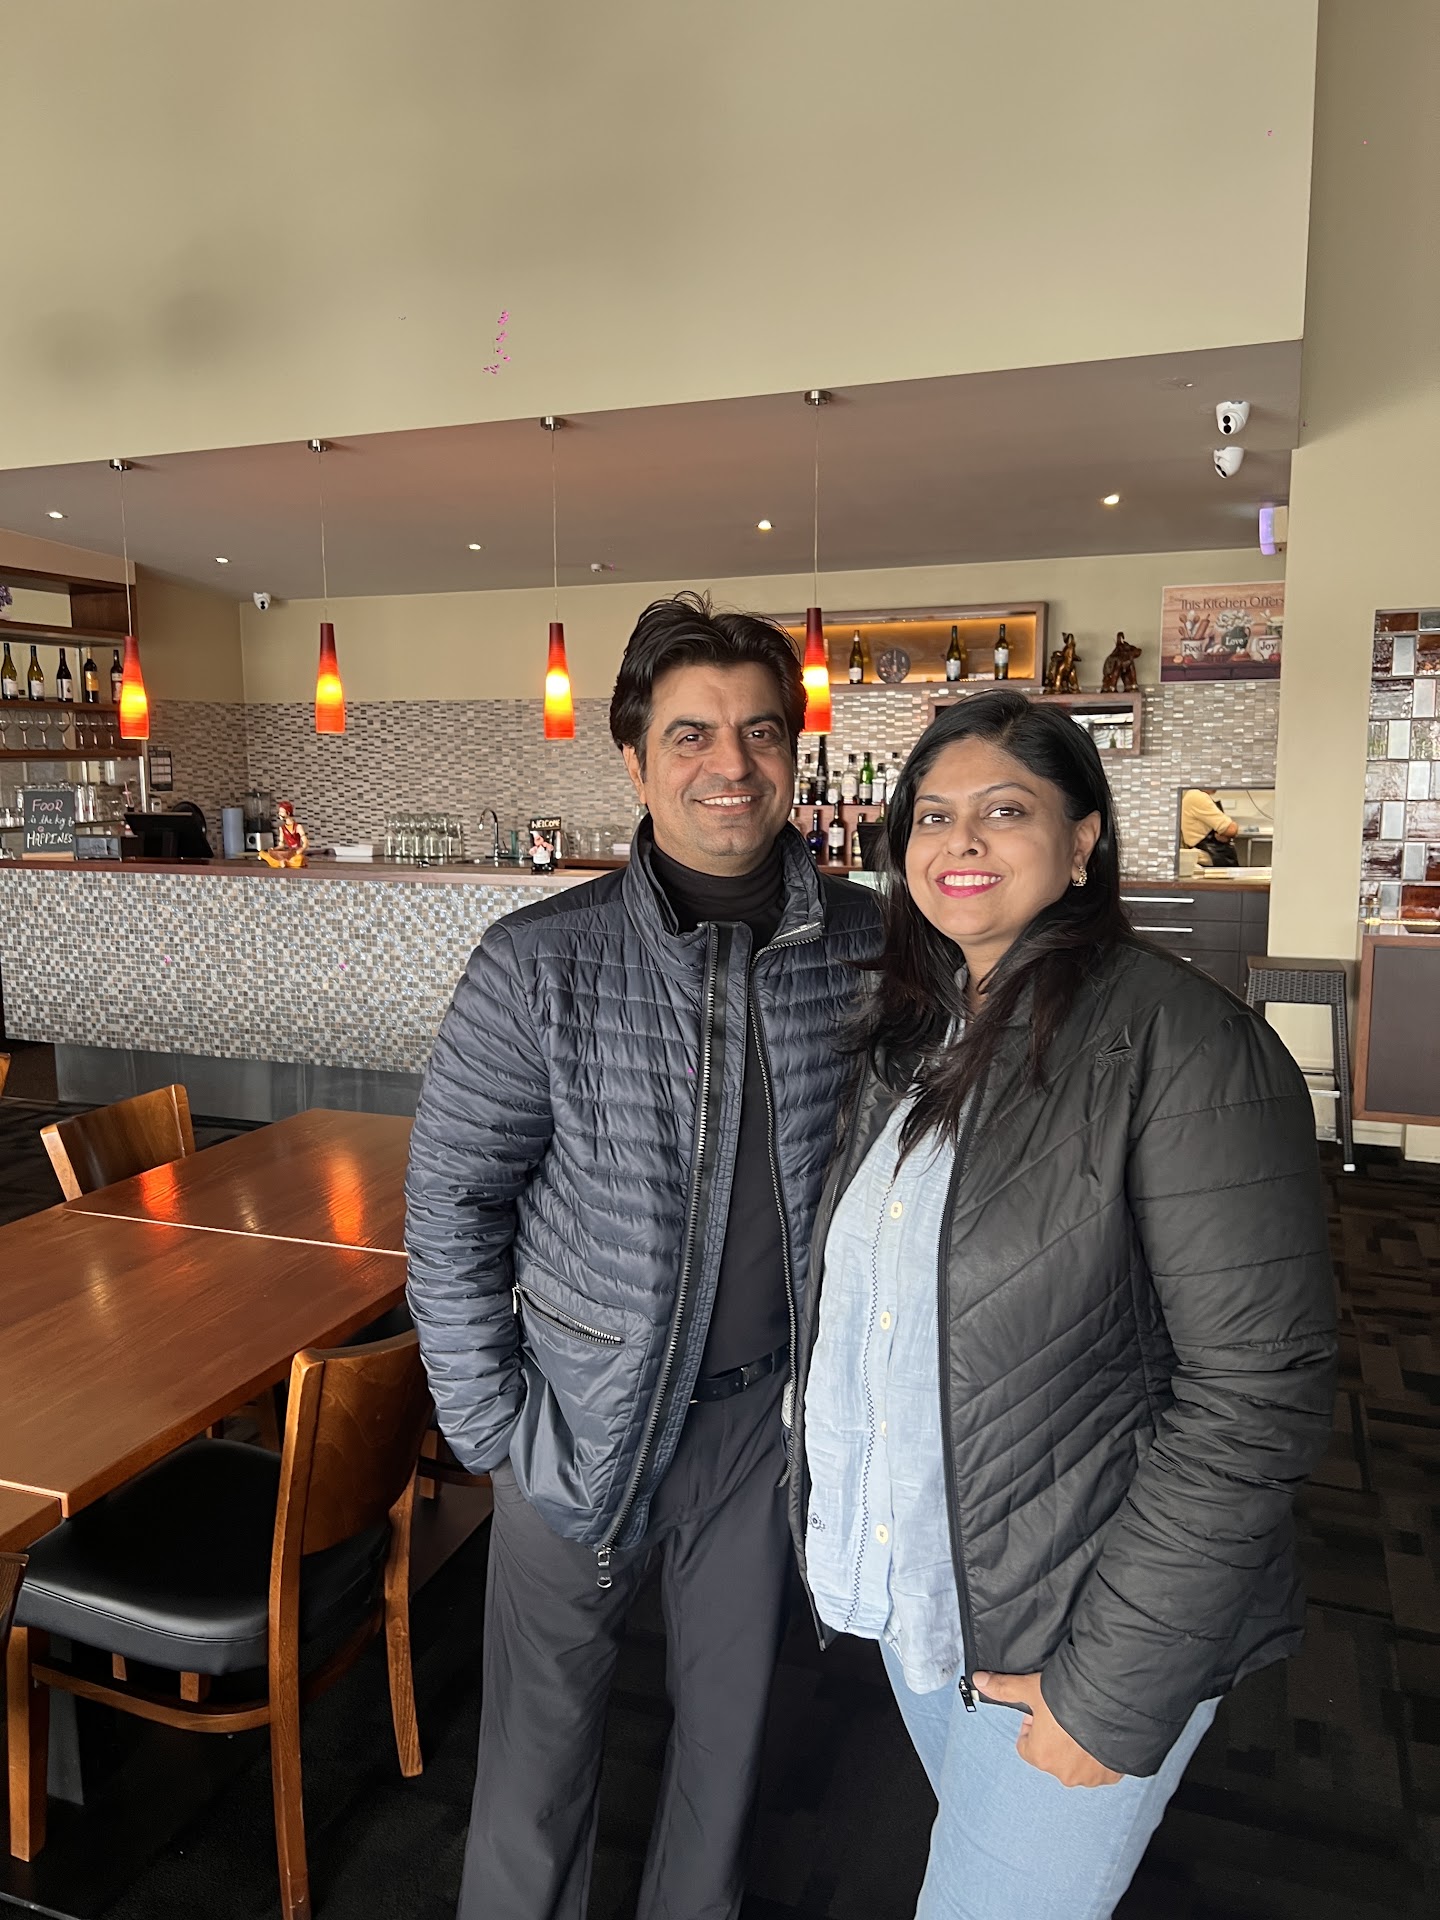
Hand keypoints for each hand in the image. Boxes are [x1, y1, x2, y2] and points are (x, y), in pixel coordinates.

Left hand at [971, 1671, 1122, 1787]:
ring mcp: (1090, 1776)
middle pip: (1051, 1754)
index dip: (1033, 1725)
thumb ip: (1005, 1688)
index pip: (1026, 1746)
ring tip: (1085, 1719)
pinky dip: (1099, 1753)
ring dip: (1078, 1746)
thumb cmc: (1069, 1696)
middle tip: (1065, 1712)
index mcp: (1040, 1756)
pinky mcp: (1112, 1775)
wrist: (1115, 1702)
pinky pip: (1101, 1766)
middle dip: (1055, 1737)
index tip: (1044, 1710)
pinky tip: (1102, 1730)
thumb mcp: (1032, 1688)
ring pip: (1077, 1762)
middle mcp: (1064, 1773)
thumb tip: (978, 1680)